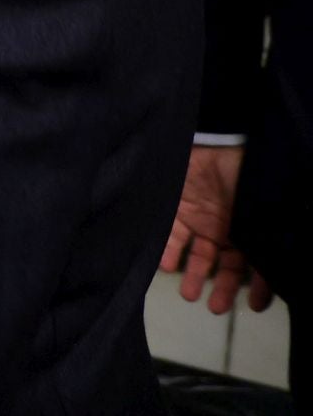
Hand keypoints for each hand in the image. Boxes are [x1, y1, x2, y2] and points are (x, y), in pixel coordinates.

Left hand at [159, 144, 272, 312]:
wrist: (217, 146)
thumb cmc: (249, 178)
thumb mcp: (266, 212)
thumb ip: (271, 235)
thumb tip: (286, 264)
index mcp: (253, 231)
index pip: (258, 266)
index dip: (258, 287)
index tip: (254, 306)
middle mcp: (229, 231)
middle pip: (227, 267)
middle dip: (222, 288)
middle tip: (215, 308)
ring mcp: (204, 221)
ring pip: (199, 257)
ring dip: (195, 277)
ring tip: (191, 296)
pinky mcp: (179, 211)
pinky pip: (172, 236)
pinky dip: (168, 252)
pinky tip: (167, 268)